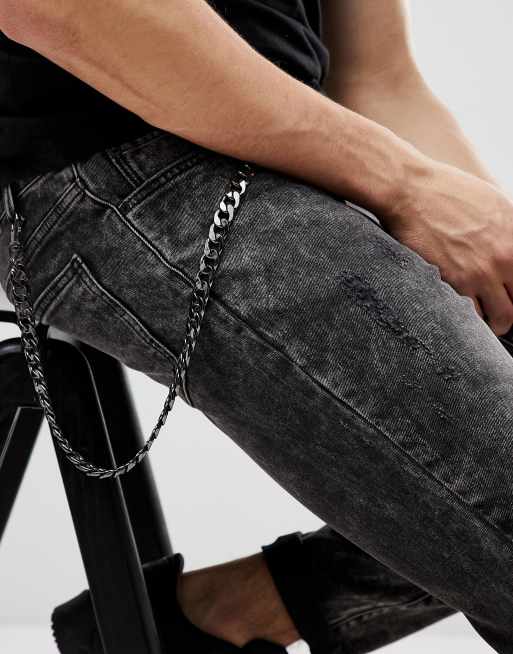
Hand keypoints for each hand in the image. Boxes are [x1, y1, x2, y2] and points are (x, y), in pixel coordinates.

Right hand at [382, 159, 512, 336]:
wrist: (411, 192)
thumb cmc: (447, 192)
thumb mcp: (493, 203)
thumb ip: (509, 231)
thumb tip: (510, 248)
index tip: (508, 293)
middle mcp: (504, 259)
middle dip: (508, 311)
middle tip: (498, 311)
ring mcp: (479, 274)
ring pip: (499, 318)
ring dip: (492, 320)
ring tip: (482, 316)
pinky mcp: (453, 283)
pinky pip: (469, 315)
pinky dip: (467, 317)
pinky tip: (460, 309)